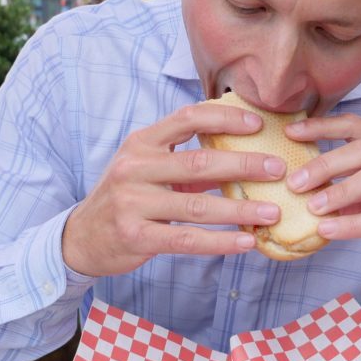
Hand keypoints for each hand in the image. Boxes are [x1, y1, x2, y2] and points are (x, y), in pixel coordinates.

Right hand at [62, 101, 285, 276]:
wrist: (82, 236)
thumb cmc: (127, 197)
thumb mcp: (147, 168)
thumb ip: (184, 158)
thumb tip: (241, 151)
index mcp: (142, 142)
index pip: (187, 119)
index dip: (224, 118)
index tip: (258, 123)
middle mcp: (135, 168)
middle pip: (199, 162)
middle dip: (244, 165)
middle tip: (278, 168)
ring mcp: (133, 203)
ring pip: (197, 206)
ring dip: (240, 209)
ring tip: (272, 213)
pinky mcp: (136, 236)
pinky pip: (186, 239)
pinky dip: (220, 241)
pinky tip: (246, 242)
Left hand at [285, 114, 360, 283]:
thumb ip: (349, 187)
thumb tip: (304, 184)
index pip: (359, 126)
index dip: (323, 126)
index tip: (291, 132)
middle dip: (326, 164)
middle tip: (295, 182)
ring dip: (341, 190)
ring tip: (313, 207)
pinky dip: (356, 223)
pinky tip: (331, 230)